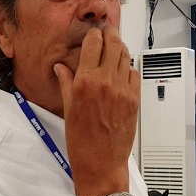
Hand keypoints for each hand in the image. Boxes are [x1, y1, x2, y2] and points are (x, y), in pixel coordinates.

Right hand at [54, 26, 138, 195]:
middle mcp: (106, 82)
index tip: (93, 33)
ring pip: (127, 56)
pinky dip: (129, 69)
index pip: (94, 43)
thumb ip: (66, 82)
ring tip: (115, 51)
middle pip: (114, 43)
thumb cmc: (82, 141)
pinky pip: (135, 74)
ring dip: (120, 50)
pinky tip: (122, 73)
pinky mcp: (134, 99)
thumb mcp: (67, 108)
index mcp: (85, 81)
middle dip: (111, 34)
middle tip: (108, 33)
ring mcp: (123, 90)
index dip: (94, 34)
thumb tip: (61, 67)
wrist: (101, 163)